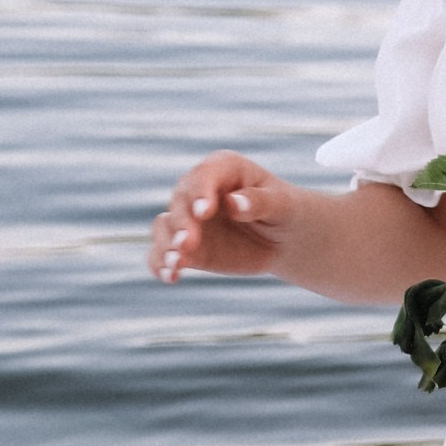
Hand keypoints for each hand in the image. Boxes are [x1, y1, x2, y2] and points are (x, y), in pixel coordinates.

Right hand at [149, 151, 297, 282]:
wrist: (283, 237)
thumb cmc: (285, 211)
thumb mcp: (282, 204)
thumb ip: (260, 202)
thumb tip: (234, 203)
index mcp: (223, 168)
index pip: (205, 175)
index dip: (201, 192)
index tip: (204, 212)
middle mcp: (199, 190)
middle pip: (180, 201)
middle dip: (182, 222)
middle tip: (188, 243)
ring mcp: (189, 218)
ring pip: (165, 226)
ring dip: (166, 244)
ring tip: (175, 263)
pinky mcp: (185, 245)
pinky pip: (163, 252)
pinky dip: (160, 263)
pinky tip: (169, 277)